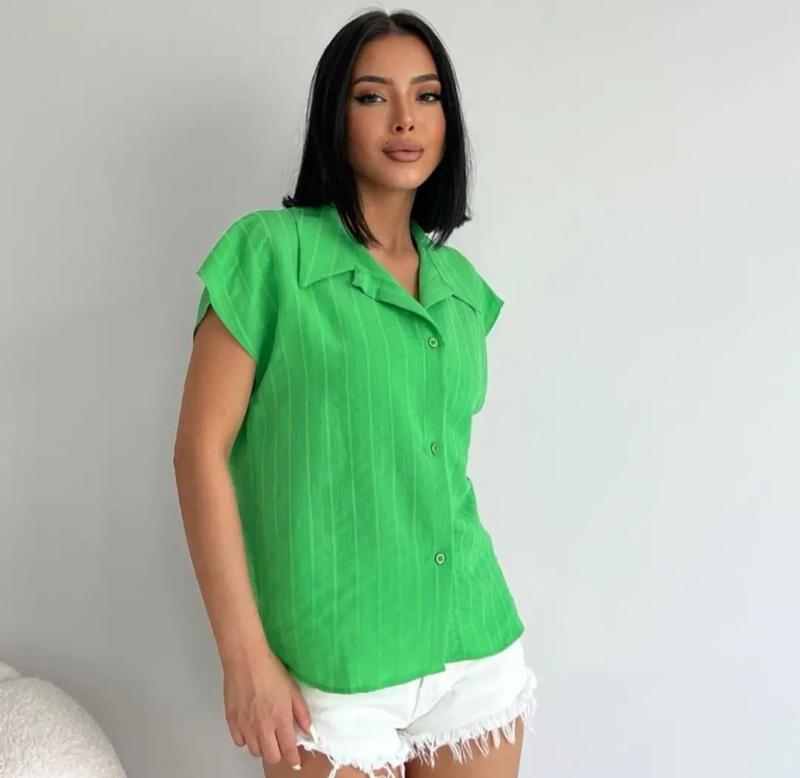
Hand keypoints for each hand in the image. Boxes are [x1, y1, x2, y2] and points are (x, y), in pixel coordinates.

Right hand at [222, 645, 314, 770]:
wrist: (246, 660)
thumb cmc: (271, 670)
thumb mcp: (293, 689)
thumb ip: (302, 712)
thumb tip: (308, 730)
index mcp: (280, 718)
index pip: (288, 749)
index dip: (293, 758)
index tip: (295, 761)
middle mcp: (263, 726)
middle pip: (271, 756)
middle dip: (278, 754)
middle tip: (280, 744)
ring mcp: (246, 725)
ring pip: (255, 751)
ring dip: (263, 746)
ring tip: (266, 734)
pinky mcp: (232, 721)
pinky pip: (239, 742)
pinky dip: (246, 740)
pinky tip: (251, 729)